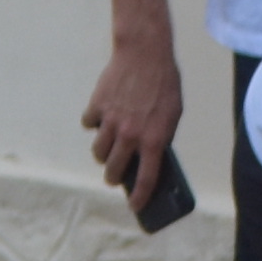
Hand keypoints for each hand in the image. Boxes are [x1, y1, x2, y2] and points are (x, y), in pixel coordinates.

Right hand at [79, 36, 185, 200]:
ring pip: (98, 152)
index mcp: (154, 139)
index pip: (146, 179)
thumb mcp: (172, 114)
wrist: (145, 53)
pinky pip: (89, 124)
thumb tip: (148, 158)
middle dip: (112, 178)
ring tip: (107, 150)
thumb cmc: (164, 84)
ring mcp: (111, 121)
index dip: (140, 198)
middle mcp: (131, 135)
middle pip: (113, 171)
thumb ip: (160, 137)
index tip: (135, 207)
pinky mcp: (97, 106)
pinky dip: (93, 123)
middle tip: (113, 177)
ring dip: (102, 154)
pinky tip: (100, 118)